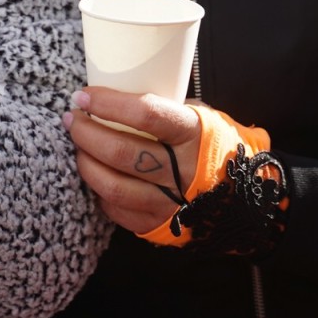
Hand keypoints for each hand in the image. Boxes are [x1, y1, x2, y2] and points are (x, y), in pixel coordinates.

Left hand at [62, 87, 201, 235]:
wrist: (245, 192)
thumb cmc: (213, 144)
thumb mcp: (200, 116)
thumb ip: (164, 108)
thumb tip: (113, 92)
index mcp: (193, 133)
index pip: (146, 114)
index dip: (108, 103)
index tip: (83, 95)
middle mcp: (182, 170)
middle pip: (121, 152)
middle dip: (86, 133)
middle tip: (71, 119)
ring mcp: (170, 202)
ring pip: (113, 186)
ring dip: (86, 163)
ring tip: (78, 147)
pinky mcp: (159, 225)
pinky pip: (117, 211)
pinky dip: (100, 192)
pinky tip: (96, 175)